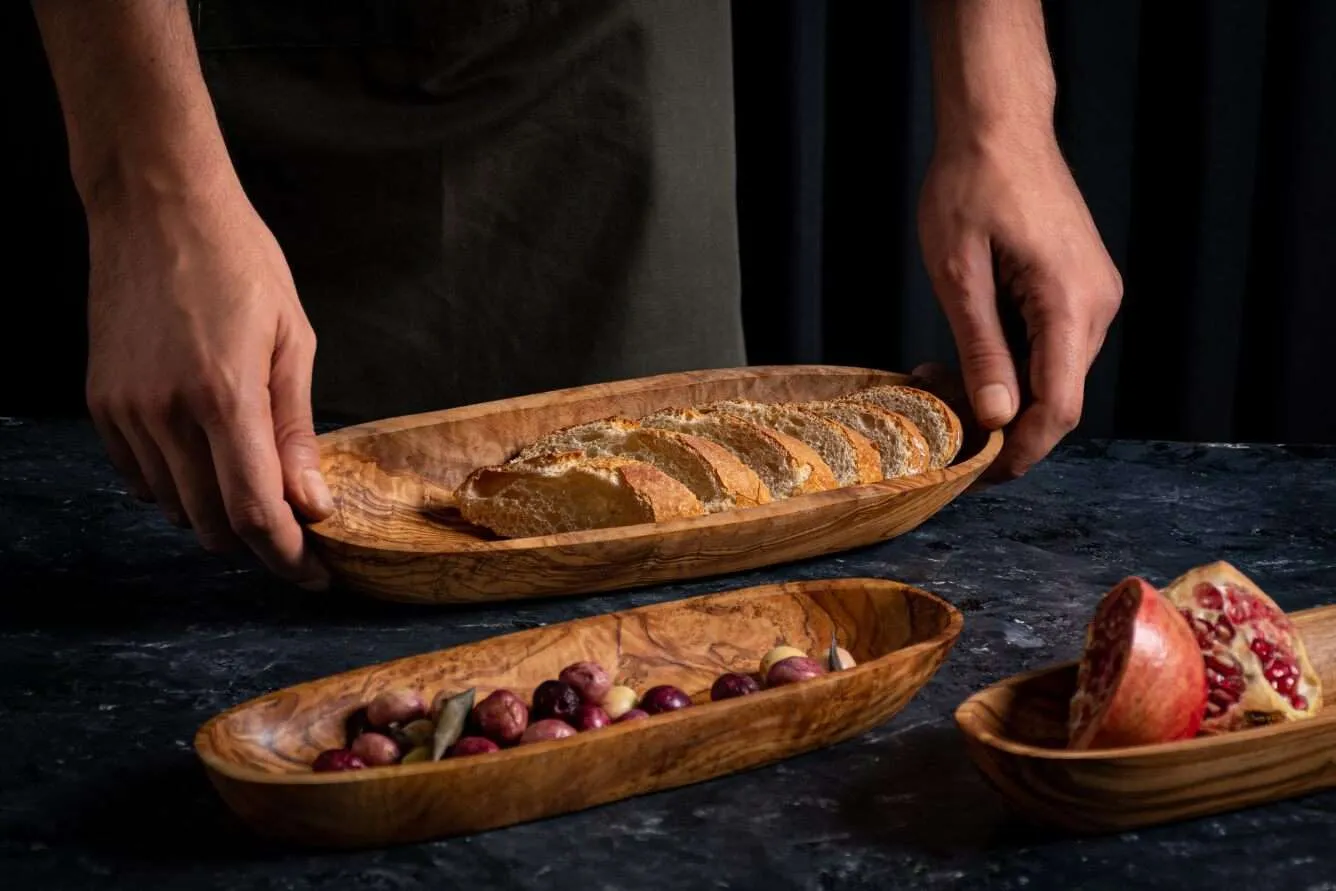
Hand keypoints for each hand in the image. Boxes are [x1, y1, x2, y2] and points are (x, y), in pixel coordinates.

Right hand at [84, 179, 332, 587]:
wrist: (155, 206)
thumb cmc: (238, 262)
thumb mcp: (291, 340)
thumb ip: (297, 431)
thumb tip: (312, 503)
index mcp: (225, 396)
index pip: (255, 512)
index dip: (288, 557)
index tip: (316, 574)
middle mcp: (167, 413)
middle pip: (213, 525)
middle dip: (260, 541)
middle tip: (296, 528)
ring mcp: (126, 411)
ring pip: (177, 507)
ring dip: (219, 513)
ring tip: (253, 481)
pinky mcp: (101, 403)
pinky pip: (141, 478)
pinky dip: (178, 486)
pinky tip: (206, 457)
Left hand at [917, 129, 1121, 479]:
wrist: (999, 124)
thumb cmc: (971, 184)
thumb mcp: (958, 273)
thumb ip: (980, 349)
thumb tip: (996, 418)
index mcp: (1070, 303)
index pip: (1057, 407)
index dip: (1020, 451)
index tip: (978, 473)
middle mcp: (1096, 305)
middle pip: (1056, 397)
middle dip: (998, 421)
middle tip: (936, 416)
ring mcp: (1094, 295)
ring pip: (1052, 374)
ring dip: (999, 390)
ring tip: (936, 376)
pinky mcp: (1080, 287)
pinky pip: (1050, 345)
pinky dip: (1009, 361)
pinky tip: (963, 352)